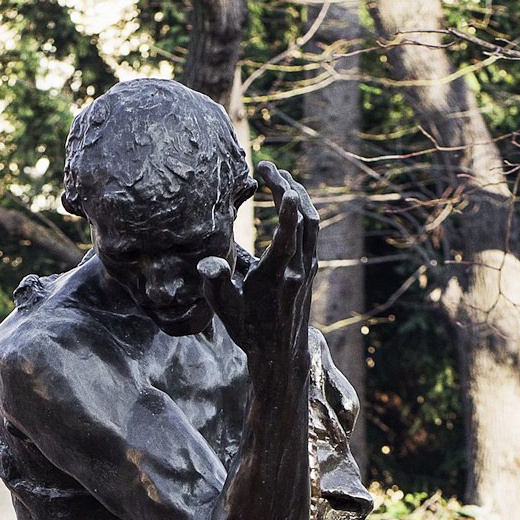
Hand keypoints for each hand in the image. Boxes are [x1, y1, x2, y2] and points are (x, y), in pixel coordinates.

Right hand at [197, 161, 318, 369]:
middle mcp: (298, 269)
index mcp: (276, 277)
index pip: (287, 237)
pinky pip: (311, 232)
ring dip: (298, 195)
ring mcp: (308, 268)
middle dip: (287, 187)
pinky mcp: (311, 269)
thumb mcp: (224, 310)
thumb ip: (215, 284)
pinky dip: (302, 211)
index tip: (281, 184)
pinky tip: (290, 201)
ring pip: (312, 223)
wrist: (281, 352)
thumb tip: (207, 264)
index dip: (286, 210)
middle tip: (267, 166)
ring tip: (281, 177)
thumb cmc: (248, 329)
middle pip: (302, 219)